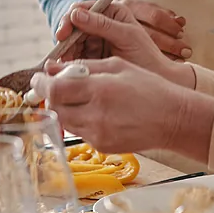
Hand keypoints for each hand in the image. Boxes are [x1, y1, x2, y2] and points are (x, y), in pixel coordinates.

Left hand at [36, 58, 213, 157]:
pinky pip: (80, 132)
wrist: (173, 119)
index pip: (55, 89)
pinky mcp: (102, 147)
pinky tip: (99, 112)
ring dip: (66, 108)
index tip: (40, 78)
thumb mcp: (117, 66)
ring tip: (84, 98)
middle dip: (52, 96)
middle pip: (55, 108)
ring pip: (65, 121)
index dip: (42, 83)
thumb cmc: (149, 87)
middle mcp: (96, 115)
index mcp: (100, 90)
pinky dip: (81, 120)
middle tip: (59, 86)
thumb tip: (52, 67)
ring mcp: (98, 134)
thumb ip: (82, 66)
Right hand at [56, 0, 190, 60]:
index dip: (70, 19)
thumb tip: (76, 13)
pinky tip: (69, 70)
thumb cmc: (147, 55)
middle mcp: (101, 23)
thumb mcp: (127, 36)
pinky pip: (75, 56)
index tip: (63, 33)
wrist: (156, 79)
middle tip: (61, 54)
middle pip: (74, 26)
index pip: (84, 8)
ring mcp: (95, 40)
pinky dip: (70, 62)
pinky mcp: (92, 56)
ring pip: (72, 42)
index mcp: (112, 12)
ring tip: (65, 64)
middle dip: (66, 39)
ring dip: (66, 52)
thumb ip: (103, 25)